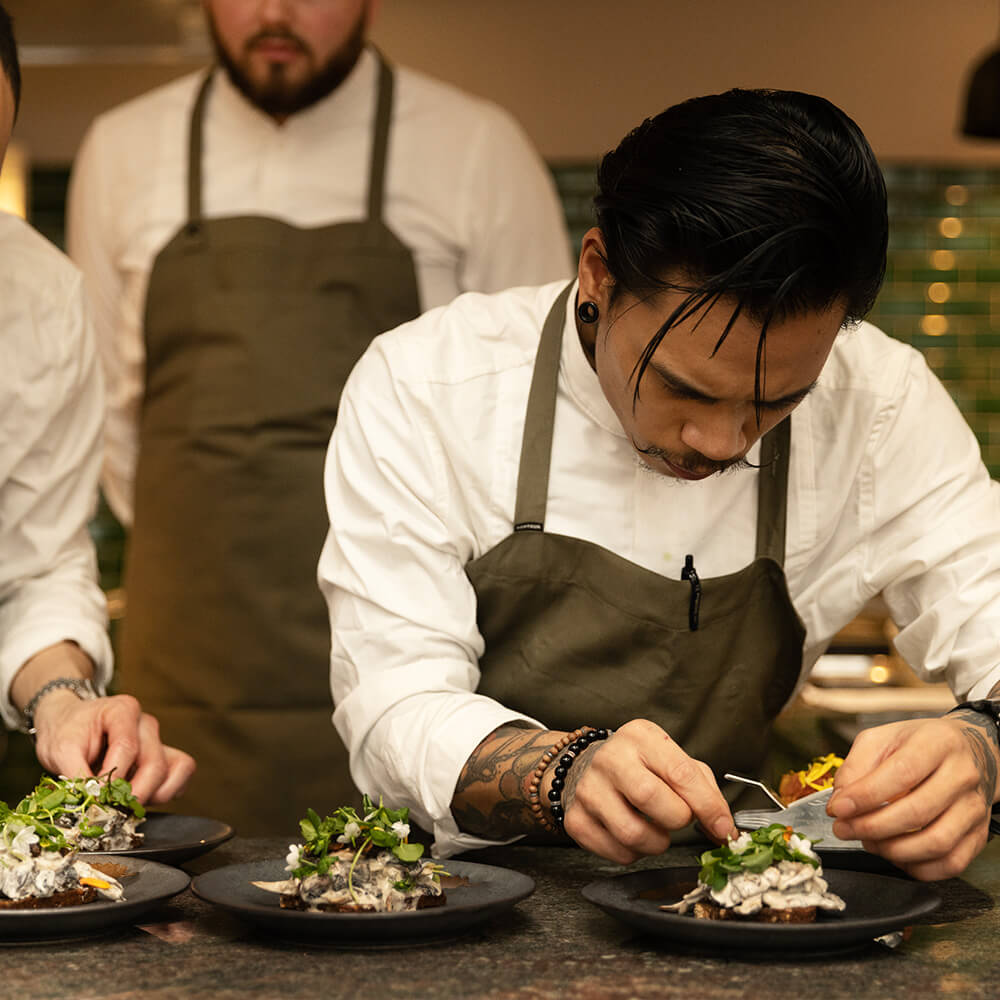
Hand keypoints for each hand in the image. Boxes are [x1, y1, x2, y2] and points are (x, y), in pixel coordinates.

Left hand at [31, 691, 195, 804]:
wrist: (68, 725)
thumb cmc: (66, 731)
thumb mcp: (60, 750)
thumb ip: (76, 774)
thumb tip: (94, 801)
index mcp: (123, 711)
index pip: (127, 748)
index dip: (112, 777)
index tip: (95, 795)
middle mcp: (146, 724)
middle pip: (155, 763)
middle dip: (135, 793)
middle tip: (113, 810)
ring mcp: (158, 740)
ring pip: (174, 770)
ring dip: (153, 794)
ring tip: (126, 803)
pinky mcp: (164, 756)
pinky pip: (181, 775)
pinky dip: (166, 792)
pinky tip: (141, 797)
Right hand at [560, 719, 735, 863]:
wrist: (585, 766)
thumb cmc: (639, 766)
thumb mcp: (672, 760)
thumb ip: (704, 790)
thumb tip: (725, 830)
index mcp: (640, 737)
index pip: (680, 773)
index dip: (708, 806)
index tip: (723, 828)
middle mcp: (610, 759)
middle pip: (651, 799)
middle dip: (677, 820)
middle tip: (678, 818)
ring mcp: (588, 789)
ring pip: (633, 834)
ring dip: (657, 842)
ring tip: (655, 829)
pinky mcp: (575, 819)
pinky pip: (618, 853)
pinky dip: (635, 853)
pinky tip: (633, 833)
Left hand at [827, 715, 996, 879]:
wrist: (968, 753)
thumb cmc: (919, 746)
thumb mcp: (882, 739)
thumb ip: (856, 765)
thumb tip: (841, 799)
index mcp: (937, 743)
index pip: (902, 773)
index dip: (866, 795)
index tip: (838, 808)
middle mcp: (962, 775)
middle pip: (917, 811)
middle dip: (871, 827)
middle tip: (843, 829)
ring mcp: (974, 808)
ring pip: (936, 843)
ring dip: (893, 850)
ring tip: (867, 841)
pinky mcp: (978, 834)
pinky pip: (951, 863)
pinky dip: (917, 866)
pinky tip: (895, 854)